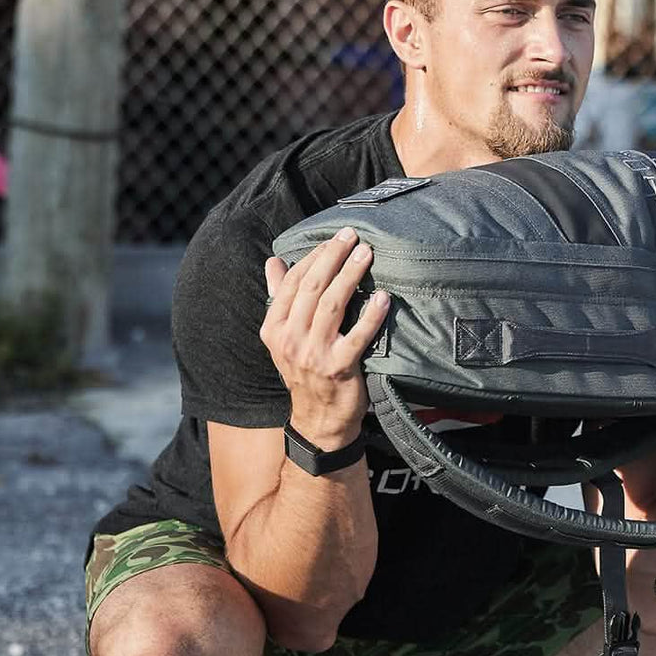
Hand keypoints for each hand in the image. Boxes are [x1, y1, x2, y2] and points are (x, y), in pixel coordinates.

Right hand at [259, 228, 389, 448]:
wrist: (318, 420)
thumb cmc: (305, 371)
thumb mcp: (284, 337)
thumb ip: (280, 298)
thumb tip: (272, 262)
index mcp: (274, 328)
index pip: (293, 283)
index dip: (314, 257)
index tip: (334, 239)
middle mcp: (290, 339)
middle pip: (312, 288)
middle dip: (333, 257)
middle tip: (353, 236)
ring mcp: (313, 354)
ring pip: (332, 305)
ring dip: (351, 276)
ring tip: (367, 254)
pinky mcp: (339, 368)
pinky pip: (358, 336)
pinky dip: (371, 315)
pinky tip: (383, 297)